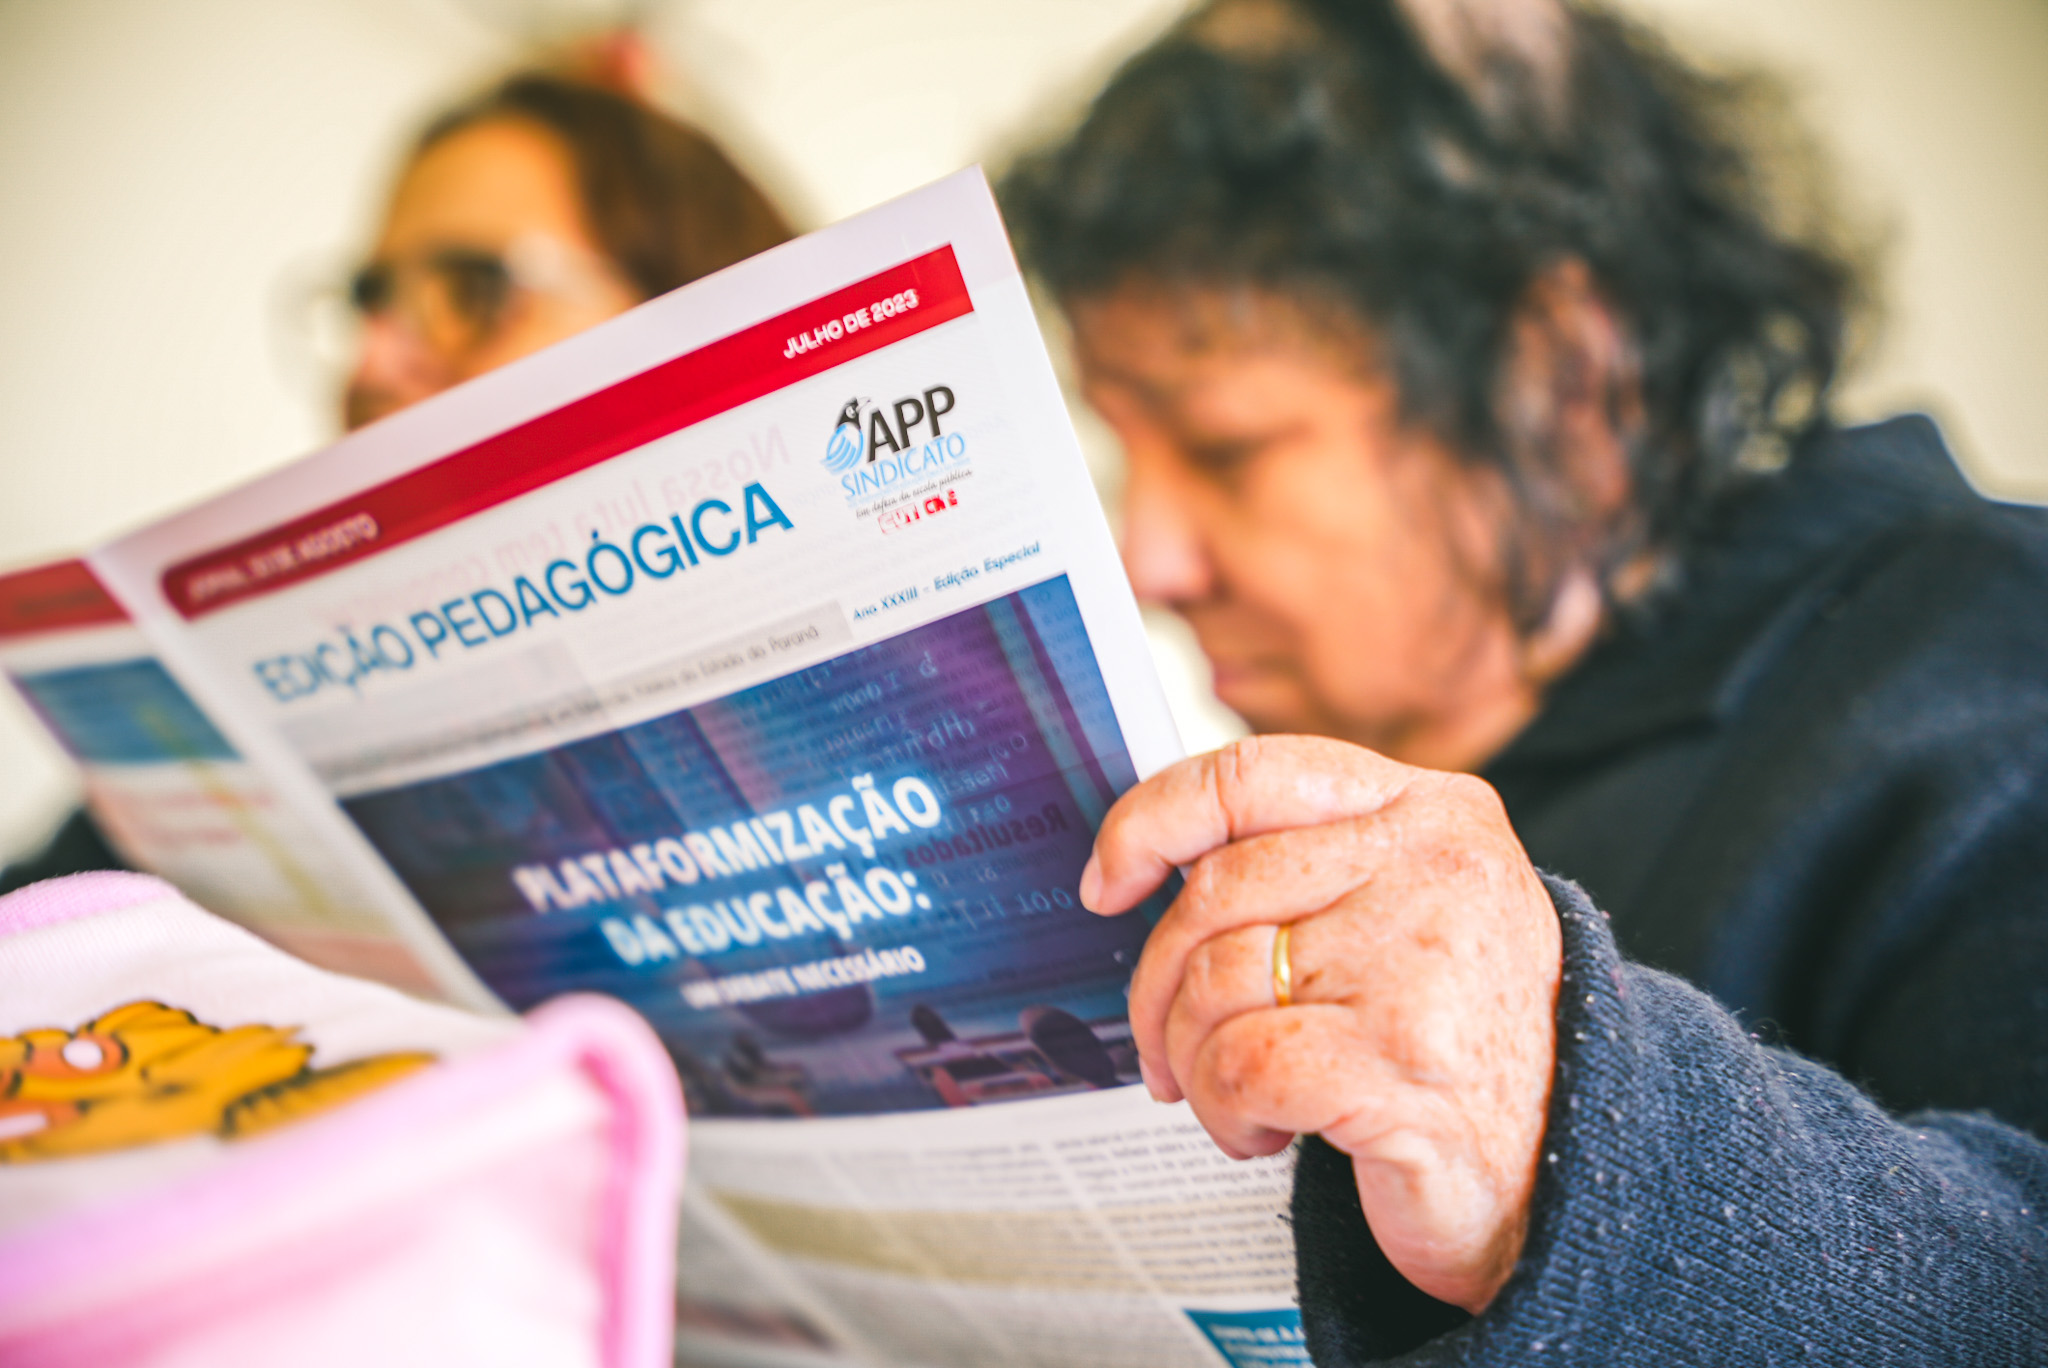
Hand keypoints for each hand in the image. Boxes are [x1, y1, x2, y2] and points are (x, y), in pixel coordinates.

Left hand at [1079, 735, 1560, 1312]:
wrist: (1570, 1171)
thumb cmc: (1457, 1038)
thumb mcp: (1406, 912)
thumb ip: (1309, 866)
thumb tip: (1149, 865)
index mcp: (1432, 810)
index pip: (1251, 774)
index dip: (1151, 820)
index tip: (1105, 882)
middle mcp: (1436, 867)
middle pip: (1215, 893)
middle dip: (1159, 985)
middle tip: (1162, 1047)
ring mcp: (1422, 962)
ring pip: (1215, 984)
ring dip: (1195, 1061)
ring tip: (1235, 1097)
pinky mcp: (1400, 1062)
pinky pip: (1240, 1066)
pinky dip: (1224, 1111)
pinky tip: (1262, 1132)